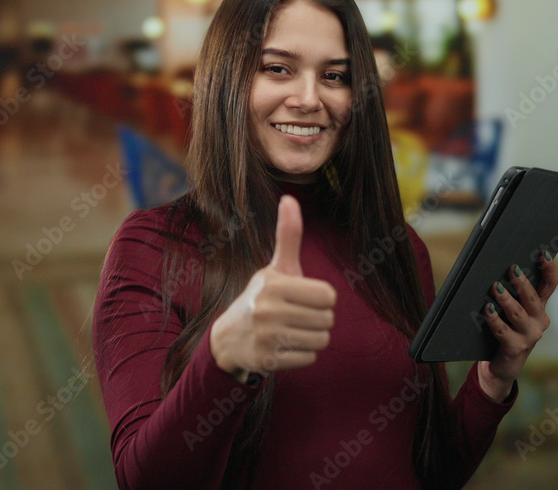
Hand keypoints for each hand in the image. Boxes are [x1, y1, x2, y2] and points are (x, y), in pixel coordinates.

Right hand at [209, 195, 336, 382]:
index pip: (328, 295)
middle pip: (327, 319)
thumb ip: (288, 236)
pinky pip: (309, 358)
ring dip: (312, 337)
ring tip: (292, 331)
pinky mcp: (267, 360)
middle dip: (318, 319)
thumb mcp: (275, 268)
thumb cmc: (263, 297)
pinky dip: (302, 354)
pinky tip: (284, 346)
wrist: (229, 337)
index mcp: (274, 284)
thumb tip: (290, 198)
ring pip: (321, 340)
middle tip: (297, 316)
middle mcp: (268, 310)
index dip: (321, 298)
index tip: (304, 298)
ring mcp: (266, 337)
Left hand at [477, 253, 557, 401]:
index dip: (549, 270)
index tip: (543, 254)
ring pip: (518, 314)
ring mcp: (529, 336)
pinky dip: (494, 320)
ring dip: (506, 300)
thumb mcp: (511, 312)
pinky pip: (503, 331)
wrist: (502, 365)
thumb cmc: (504, 331)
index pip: (549, 286)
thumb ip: (510, 294)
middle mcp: (539, 321)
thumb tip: (501, 269)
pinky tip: (487, 310)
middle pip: (533, 299)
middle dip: (523, 283)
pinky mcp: (516, 348)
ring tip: (495, 288)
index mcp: (539, 309)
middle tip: (512, 269)